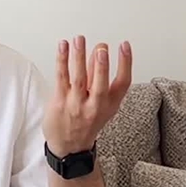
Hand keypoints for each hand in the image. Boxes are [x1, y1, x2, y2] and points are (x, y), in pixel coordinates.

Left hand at [45, 36, 131, 155]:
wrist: (69, 146)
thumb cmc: (87, 121)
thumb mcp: (101, 103)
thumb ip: (98, 76)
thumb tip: (99, 48)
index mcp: (110, 104)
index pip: (123, 82)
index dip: (126, 63)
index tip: (125, 46)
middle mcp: (95, 105)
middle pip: (100, 83)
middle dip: (101, 65)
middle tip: (102, 48)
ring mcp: (76, 104)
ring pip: (78, 78)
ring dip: (78, 57)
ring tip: (79, 39)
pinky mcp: (60, 101)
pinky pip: (61, 78)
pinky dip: (62, 61)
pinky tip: (63, 46)